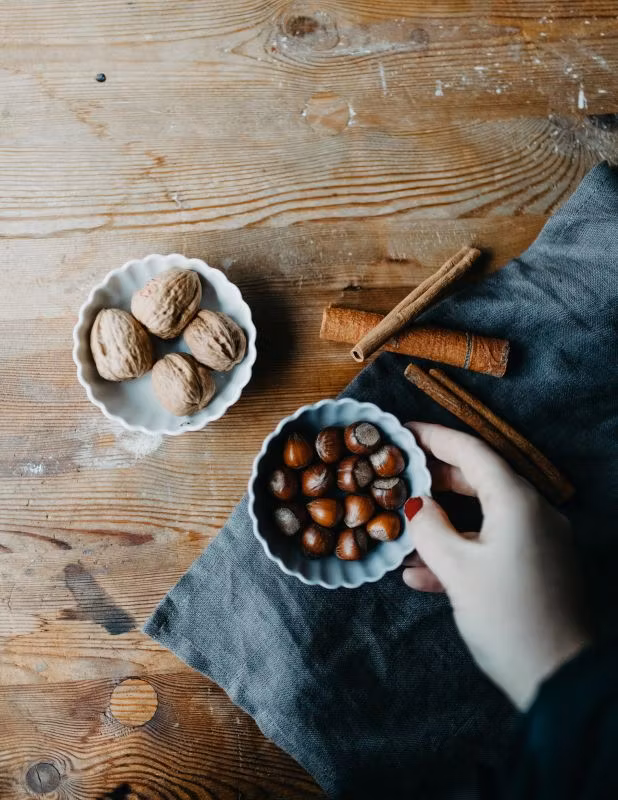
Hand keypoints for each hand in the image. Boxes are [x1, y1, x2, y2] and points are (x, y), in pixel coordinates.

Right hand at [402, 422, 590, 709]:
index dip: (434, 438)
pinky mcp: (537, 569)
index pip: (472, 452)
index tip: (404, 432)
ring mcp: (539, 542)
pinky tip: (421, 574)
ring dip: (444, 523)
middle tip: (400, 476)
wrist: (559, 680)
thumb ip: (430, 530)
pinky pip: (493, 546)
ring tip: (404, 530)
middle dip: (436, 479)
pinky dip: (460, 551)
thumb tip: (416, 507)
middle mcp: (534, 514)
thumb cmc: (508, 618)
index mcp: (518, 502)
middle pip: (479, 480)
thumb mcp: (458, 570)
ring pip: (483, 517)